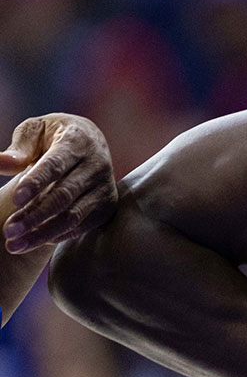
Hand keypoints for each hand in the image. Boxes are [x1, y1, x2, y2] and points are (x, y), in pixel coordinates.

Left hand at [1, 114, 117, 253]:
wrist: (92, 142)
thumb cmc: (54, 136)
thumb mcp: (36, 131)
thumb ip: (19, 148)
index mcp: (77, 141)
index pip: (56, 165)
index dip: (36, 182)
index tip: (14, 199)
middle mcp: (96, 165)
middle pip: (64, 195)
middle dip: (34, 216)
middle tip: (8, 231)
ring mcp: (103, 187)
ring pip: (73, 216)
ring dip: (42, 233)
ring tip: (14, 245)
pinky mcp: (106, 205)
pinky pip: (80, 226)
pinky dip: (55, 236)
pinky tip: (32, 241)